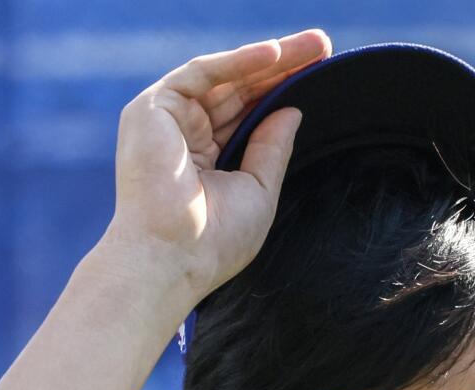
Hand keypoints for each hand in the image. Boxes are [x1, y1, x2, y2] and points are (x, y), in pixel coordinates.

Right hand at [99, 29, 331, 303]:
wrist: (171, 258)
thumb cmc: (213, 240)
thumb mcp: (257, 191)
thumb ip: (271, 149)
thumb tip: (292, 110)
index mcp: (204, 159)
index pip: (246, 114)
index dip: (280, 92)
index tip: (319, 74)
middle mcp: (183, 135)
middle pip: (238, 89)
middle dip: (281, 67)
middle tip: (323, 47)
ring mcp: (165, 120)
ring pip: (224, 77)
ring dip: (269, 58)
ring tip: (313, 46)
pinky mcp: (151, 109)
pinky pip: (202, 73)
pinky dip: (237, 62)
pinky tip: (275, 54)